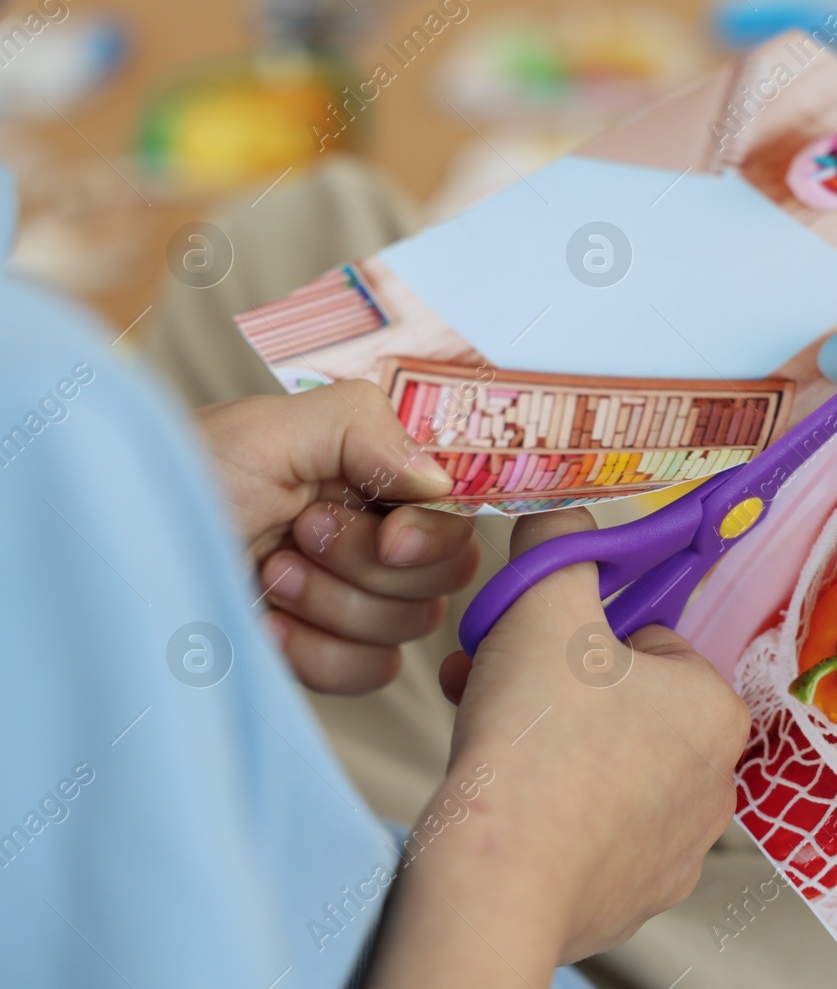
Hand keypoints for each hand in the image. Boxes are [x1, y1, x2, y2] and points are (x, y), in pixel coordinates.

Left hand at [196, 379, 480, 693]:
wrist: (117, 554)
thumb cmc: (179, 482)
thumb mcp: (266, 429)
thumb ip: (364, 428)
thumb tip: (438, 480)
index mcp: (372, 472)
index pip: (457, 506)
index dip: (436, 527)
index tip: (392, 534)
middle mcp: (375, 532)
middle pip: (446, 570)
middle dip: (370, 562)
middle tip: (299, 534)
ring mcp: (354, 598)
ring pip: (410, 623)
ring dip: (334, 602)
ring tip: (267, 573)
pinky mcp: (328, 654)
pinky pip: (373, 671)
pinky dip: (320, 653)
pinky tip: (267, 625)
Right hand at [366, 508, 748, 985]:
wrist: (499, 880)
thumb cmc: (535, 744)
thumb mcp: (546, 603)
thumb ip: (560, 544)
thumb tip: (564, 515)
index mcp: (716, 707)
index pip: (646, 641)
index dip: (577, 635)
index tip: (533, 645)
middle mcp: (716, 780)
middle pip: (625, 704)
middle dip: (558, 689)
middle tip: (497, 686)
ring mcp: (679, 846)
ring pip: (607, 766)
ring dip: (552, 744)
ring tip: (493, 740)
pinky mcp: (637, 893)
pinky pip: (594, 829)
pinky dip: (555, 809)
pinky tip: (511, 801)